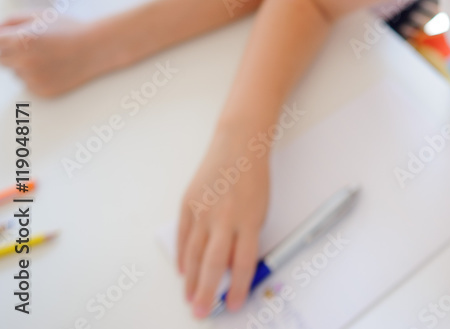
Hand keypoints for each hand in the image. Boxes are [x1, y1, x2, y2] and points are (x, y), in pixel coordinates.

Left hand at [0, 14, 107, 96]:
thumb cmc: (69, 30)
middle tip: (32, 46)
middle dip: (9, 53)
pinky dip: (36, 76)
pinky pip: (28, 83)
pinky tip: (54, 67)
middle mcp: (23, 61)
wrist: (97, 48)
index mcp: (19, 40)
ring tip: (48, 56)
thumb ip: (10, 22)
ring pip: (15, 72)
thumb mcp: (40, 16)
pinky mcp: (41, 90)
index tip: (5, 42)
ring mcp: (32, 78)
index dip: (0, 42)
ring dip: (23, 65)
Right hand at [178, 128, 269, 317]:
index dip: (239, 288)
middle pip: (214, 264)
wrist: (238, 145)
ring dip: (191, 280)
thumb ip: (248, 237)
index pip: (244, 263)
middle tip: (202, 311)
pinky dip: (183, 256)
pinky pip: (184, 237)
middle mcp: (225, 218)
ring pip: (194, 254)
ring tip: (190, 299)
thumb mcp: (260, 210)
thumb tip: (233, 268)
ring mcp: (204, 211)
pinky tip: (184, 271)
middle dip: (208, 292)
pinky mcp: (188, 204)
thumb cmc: (254, 178)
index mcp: (249, 220)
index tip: (235, 304)